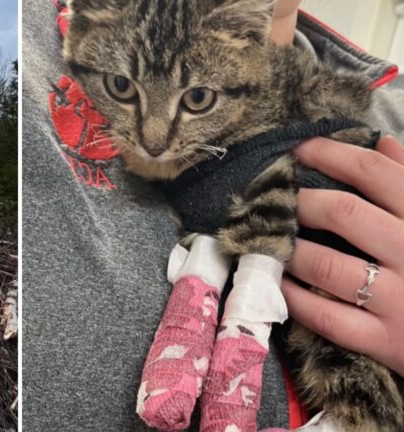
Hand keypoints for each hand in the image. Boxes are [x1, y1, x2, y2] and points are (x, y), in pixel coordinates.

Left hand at [282, 135, 403, 376]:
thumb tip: (383, 141)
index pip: (375, 172)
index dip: (331, 154)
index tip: (299, 148)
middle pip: (344, 213)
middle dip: (301, 200)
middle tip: (274, 198)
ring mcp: (400, 300)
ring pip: (327, 266)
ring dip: (289, 250)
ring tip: (268, 240)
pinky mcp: (386, 341)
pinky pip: (326, 317)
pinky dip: (294, 298)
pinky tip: (279, 283)